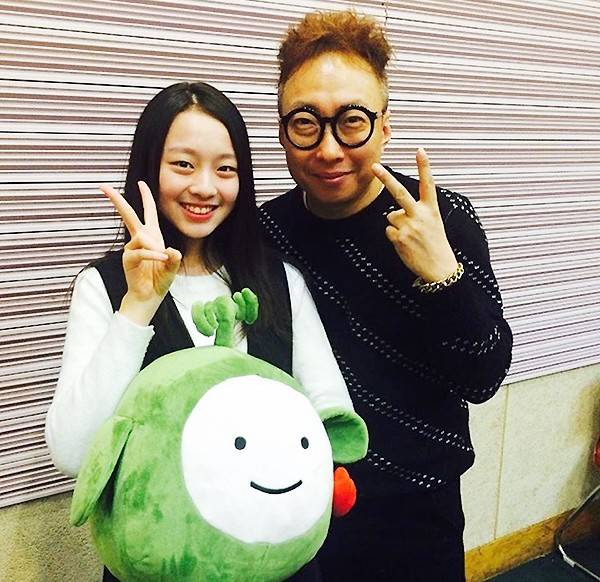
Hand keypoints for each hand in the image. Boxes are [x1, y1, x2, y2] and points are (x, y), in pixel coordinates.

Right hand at [100, 181, 181, 324]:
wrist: (150, 296)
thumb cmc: (160, 280)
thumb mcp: (172, 267)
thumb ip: (174, 258)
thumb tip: (170, 251)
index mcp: (152, 236)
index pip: (148, 213)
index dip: (146, 198)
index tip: (141, 183)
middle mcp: (140, 239)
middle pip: (128, 215)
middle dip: (117, 201)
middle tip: (103, 186)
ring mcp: (132, 248)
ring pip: (141, 236)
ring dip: (154, 246)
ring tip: (163, 258)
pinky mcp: (129, 259)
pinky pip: (141, 251)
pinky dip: (153, 254)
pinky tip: (162, 258)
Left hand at [372, 148, 457, 281]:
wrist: (439, 268)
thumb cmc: (435, 244)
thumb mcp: (432, 223)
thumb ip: (415, 213)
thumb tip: (393, 213)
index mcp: (431, 209)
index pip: (428, 184)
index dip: (424, 166)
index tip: (420, 150)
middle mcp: (420, 215)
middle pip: (400, 193)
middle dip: (386, 179)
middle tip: (374, 166)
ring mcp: (408, 226)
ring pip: (391, 217)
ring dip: (397, 225)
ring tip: (411, 237)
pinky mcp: (399, 238)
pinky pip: (388, 231)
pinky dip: (394, 237)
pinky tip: (406, 244)